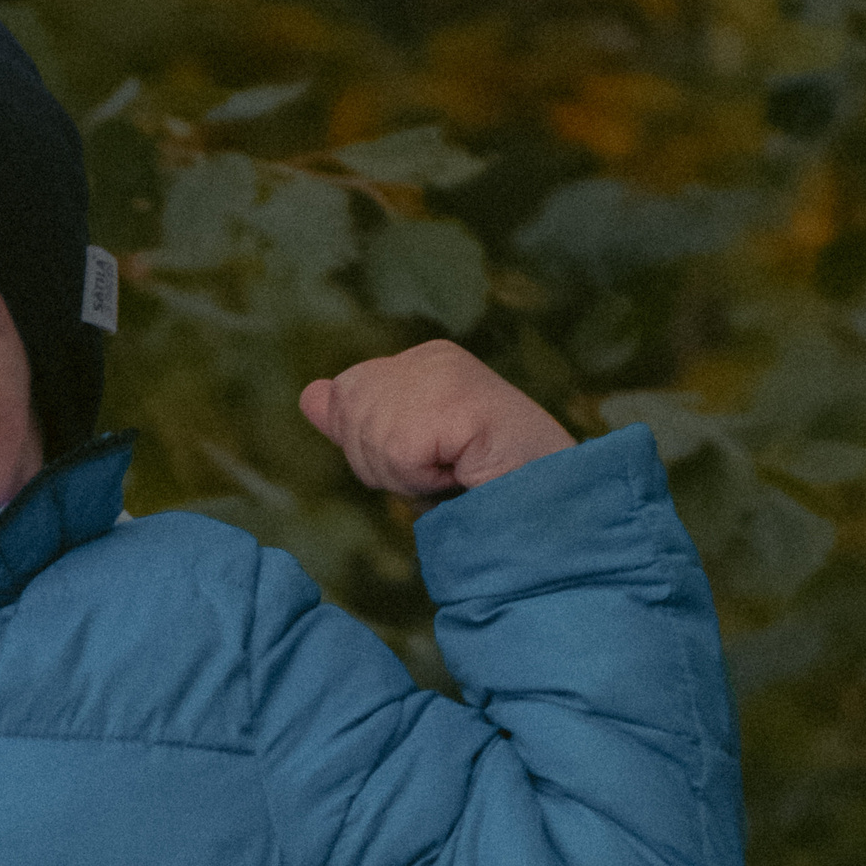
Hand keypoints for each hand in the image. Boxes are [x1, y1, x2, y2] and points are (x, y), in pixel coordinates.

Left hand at [298, 341, 572, 505]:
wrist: (556, 509)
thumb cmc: (491, 489)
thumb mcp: (412, 454)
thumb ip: (360, 421)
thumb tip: (310, 395)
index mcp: (424, 359)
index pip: (349, 397)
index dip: (380, 450)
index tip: (436, 461)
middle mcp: (433, 356)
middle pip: (350, 416)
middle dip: (386, 465)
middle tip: (444, 473)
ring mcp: (444, 374)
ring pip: (370, 439)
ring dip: (408, 477)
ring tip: (457, 474)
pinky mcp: (451, 401)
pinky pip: (396, 454)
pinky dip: (422, 480)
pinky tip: (462, 474)